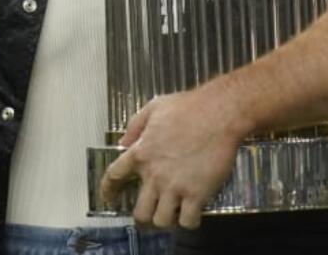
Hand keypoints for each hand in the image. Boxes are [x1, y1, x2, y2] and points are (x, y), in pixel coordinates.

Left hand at [100, 83, 251, 229]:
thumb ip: (135, 125)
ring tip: (172, 214)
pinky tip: (192, 213)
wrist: (220, 113)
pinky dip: (189, 221)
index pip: (114, 177)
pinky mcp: (197, 194)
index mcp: (141, 153)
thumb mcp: (155, 107)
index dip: (108, 190)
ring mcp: (175, 187)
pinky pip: (188, 222)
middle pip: (139, 212)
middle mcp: (154, 175)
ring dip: (166, 220)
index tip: (109, 197)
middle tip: (150, 214)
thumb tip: (124, 142)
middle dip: (143, 217)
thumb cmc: (190, 107)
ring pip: (161, 221)